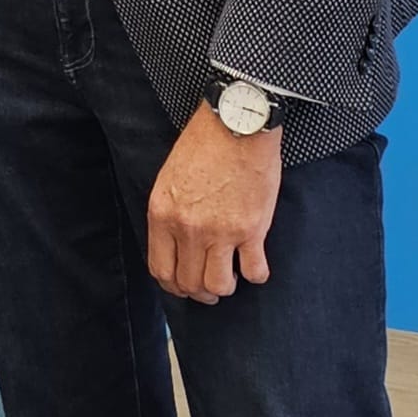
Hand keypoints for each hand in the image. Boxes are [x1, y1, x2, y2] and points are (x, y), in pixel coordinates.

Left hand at [146, 103, 282, 304]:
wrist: (236, 123)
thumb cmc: (203, 143)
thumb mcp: (170, 177)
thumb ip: (170, 213)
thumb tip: (176, 244)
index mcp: (163, 213)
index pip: (161, 269)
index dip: (174, 285)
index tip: (184, 284)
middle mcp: (188, 228)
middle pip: (189, 284)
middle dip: (199, 292)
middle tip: (210, 286)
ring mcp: (220, 232)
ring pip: (218, 286)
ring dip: (226, 287)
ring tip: (232, 276)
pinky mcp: (252, 229)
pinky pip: (255, 272)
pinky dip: (256, 274)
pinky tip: (255, 263)